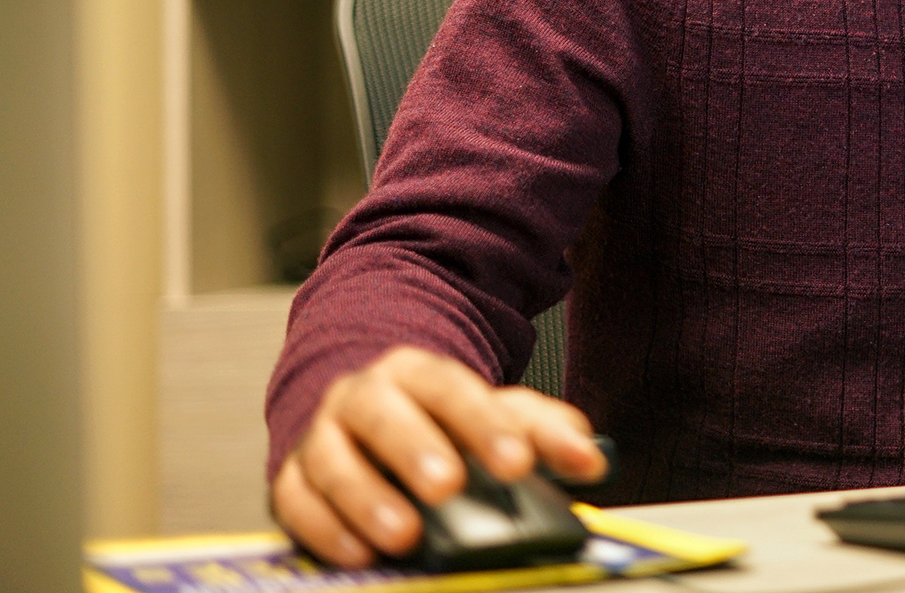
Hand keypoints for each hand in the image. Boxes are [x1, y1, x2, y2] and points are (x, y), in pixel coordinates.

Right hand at [270, 345, 605, 567]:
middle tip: (449, 485)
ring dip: (365, 497)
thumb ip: (543, 432)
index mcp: (418, 373)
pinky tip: (357, 553)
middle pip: (383, 412)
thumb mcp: (493, 415)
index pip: (451, 387)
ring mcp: (322, 436)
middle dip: (415, 448)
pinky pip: (296, 501)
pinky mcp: (293, 480)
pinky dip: (323, 528)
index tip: (517, 462)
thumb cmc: (437, 421)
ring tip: (404, 534)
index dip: (484, 423)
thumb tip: (589, 459)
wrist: (361, 414)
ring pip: (332, 458)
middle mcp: (364, 396)